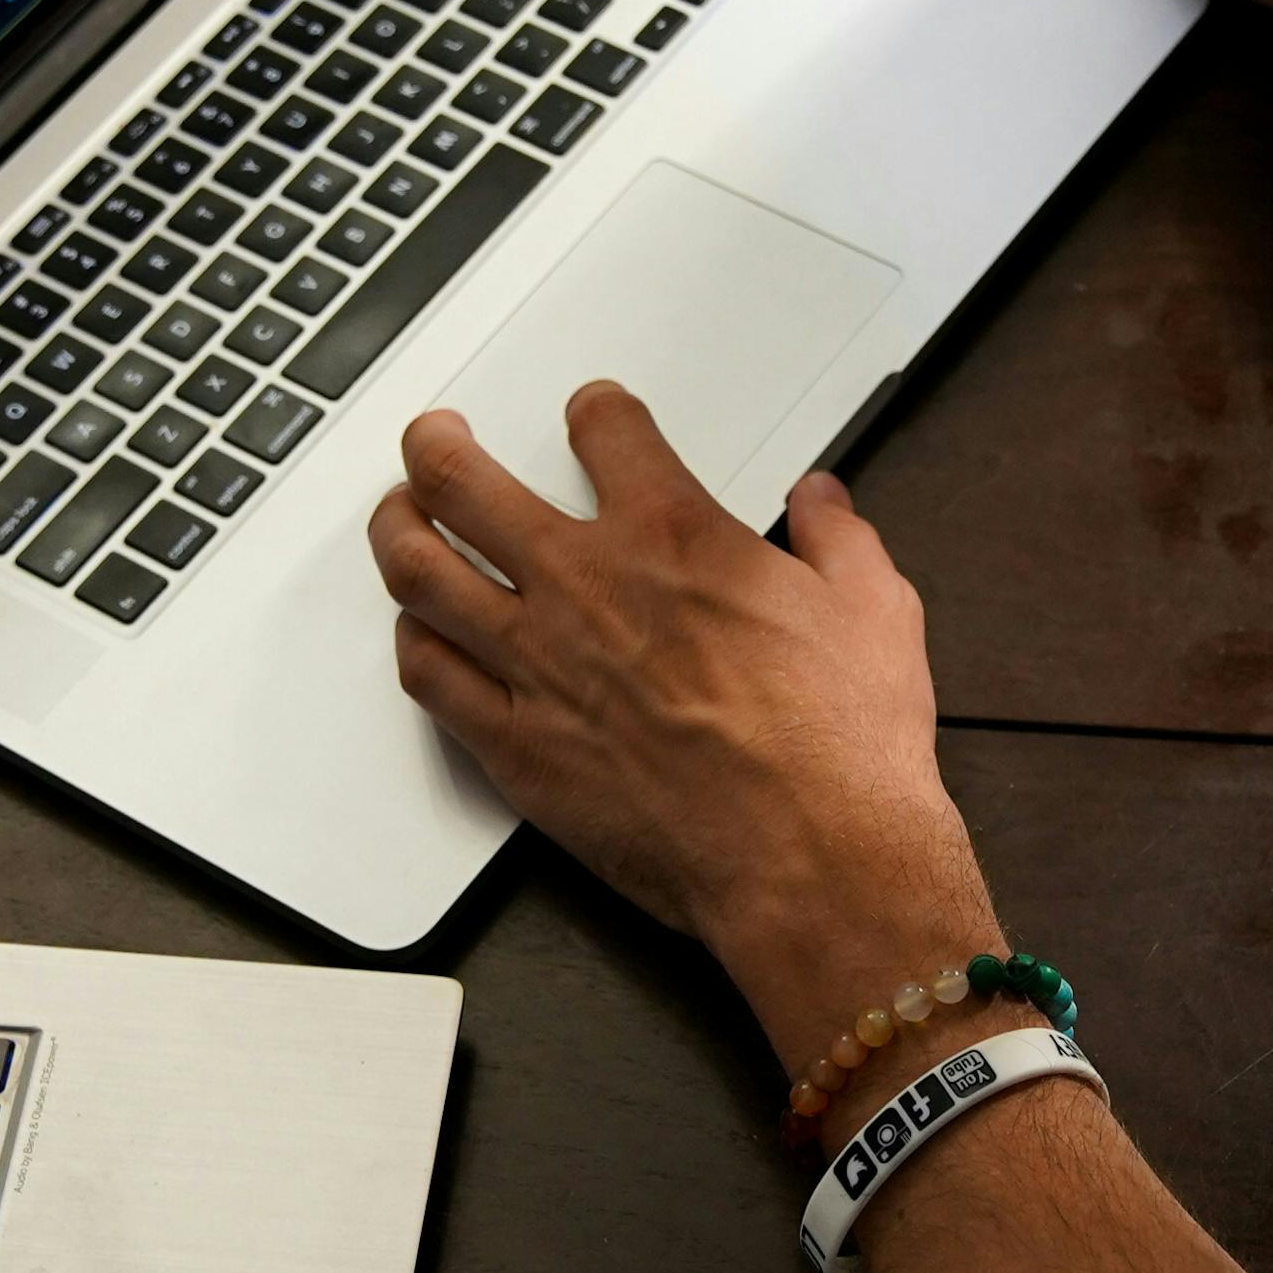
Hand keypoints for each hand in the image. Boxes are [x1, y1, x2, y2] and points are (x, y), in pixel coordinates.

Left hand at [366, 382, 1002, 1066]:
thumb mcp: (874, 608)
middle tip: (434, 439)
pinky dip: (413, 644)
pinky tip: (418, 635)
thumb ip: (838, 537)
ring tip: (398, 517)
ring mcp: (538, 666)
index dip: (595, 411)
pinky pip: (431, 679)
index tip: (592, 415)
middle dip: (437, 447)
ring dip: (397, 531)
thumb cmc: (841, 746)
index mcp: (673, 534)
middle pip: (463, 483)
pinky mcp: (517, 748)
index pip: (604, 429)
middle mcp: (586, 586)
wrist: (812, 861)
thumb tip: (819, 501)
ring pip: (420, 574)